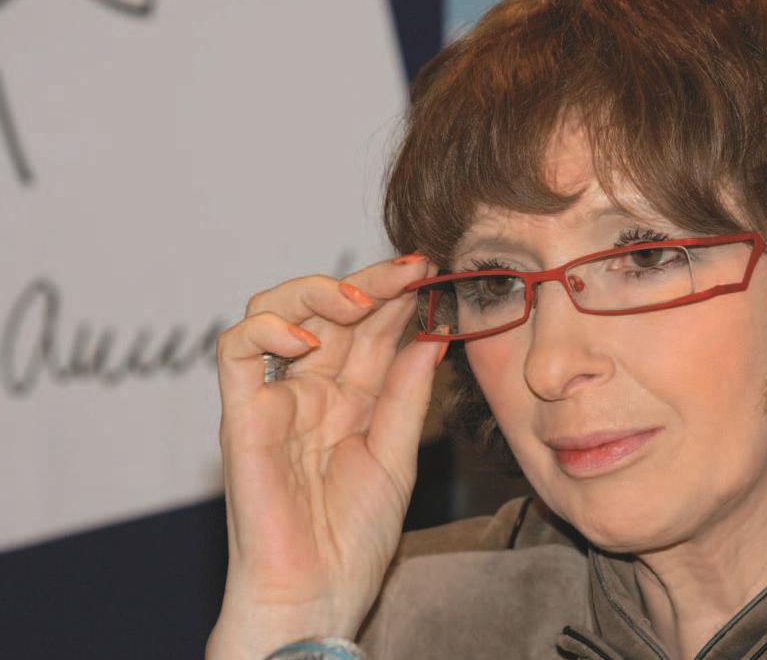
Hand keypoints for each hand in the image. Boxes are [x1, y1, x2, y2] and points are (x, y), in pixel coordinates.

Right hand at [206, 255, 444, 659]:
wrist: (316, 595)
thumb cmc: (353, 539)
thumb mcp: (396, 455)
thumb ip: (407, 394)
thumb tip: (432, 334)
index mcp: (351, 400)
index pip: (371, 329)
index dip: (399, 297)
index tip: (433, 272)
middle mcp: (312, 390)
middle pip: (332, 311)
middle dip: (372, 282)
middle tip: (410, 268)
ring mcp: (276, 399)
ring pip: (277, 313)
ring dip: (317, 292)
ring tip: (362, 298)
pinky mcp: (242, 416)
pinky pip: (236, 352)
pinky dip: (265, 331)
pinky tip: (306, 338)